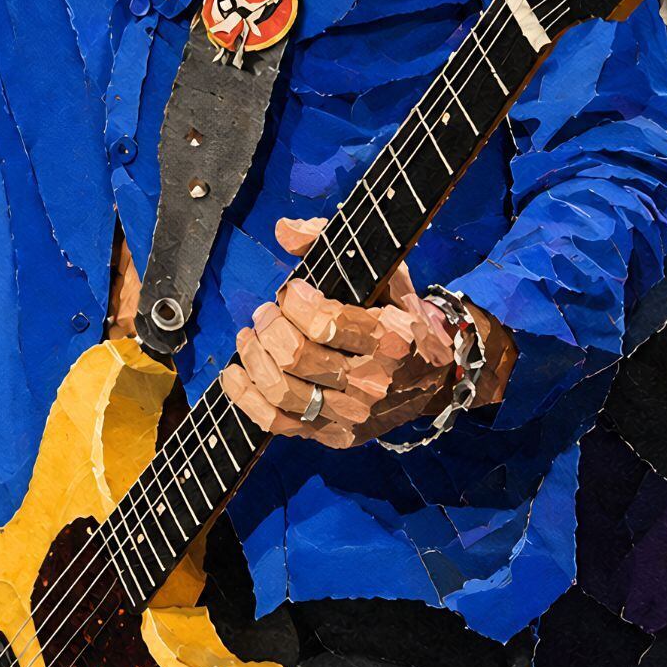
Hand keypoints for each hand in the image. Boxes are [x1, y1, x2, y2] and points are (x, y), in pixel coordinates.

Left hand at [223, 214, 480, 449]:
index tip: (292, 291)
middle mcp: (372, 382)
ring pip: (281, 390)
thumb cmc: (398, 315)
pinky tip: (235, 372)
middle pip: (295, 356)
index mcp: (390, 339)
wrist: (430, 379)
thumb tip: (284, 230)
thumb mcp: (384, 272)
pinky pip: (275, 422)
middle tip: (265, 313)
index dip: (294, 303)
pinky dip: (245, 396)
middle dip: (268, 326)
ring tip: (250, 336)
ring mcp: (351, 415)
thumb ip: (333, 243)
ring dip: (253, 356)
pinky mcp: (331, 435)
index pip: (325, 324)